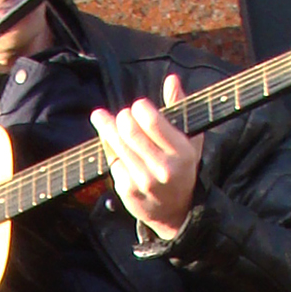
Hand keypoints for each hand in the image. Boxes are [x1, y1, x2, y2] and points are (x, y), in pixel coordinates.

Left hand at [91, 74, 200, 236]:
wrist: (176, 212)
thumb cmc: (182, 168)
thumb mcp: (190, 139)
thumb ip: (180, 108)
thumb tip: (172, 79)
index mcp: (182, 152)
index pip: (152, 121)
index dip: (139, 109)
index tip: (138, 106)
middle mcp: (163, 168)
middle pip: (129, 130)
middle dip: (123, 117)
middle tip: (124, 115)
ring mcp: (143, 181)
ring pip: (116, 145)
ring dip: (106, 127)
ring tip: (100, 117)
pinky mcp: (127, 191)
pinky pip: (111, 161)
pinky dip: (108, 149)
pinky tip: (109, 142)